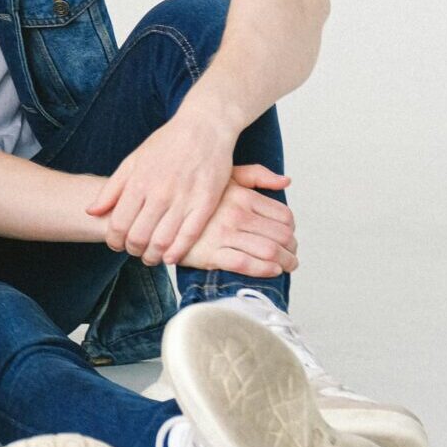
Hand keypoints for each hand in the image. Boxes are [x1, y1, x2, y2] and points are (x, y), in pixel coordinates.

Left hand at [88, 115, 237, 264]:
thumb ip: (111, 189)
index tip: (115, 244)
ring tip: (150, 257)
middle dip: (132, 250)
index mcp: (138, 183)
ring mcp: (184, 199)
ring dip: (153, 256)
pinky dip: (177, 252)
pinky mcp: (206, 203)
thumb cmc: (166, 144)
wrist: (203, 128)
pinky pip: (189, 236)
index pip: (118, 224)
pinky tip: (170, 258)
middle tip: (133, 251)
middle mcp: (159, 194)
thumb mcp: (132, 161)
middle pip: (139, 237)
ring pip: (163, 241)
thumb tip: (90, 211)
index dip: (113, 240)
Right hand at [164, 164, 296, 276]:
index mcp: (241, 196)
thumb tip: (286, 181)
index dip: (291, 229)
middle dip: (292, 249)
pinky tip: (271, 270)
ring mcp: (223, 234)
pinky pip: (246, 264)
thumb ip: (256, 176)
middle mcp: (235, 214)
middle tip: (291, 255)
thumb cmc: (192, 193)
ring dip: (285, 262)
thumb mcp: (224, 176)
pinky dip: (265, 270)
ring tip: (286, 266)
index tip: (288, 236)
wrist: (154, 213)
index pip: (283, 215)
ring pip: (269, 251)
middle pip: (281, 235)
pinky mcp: (210, 253)